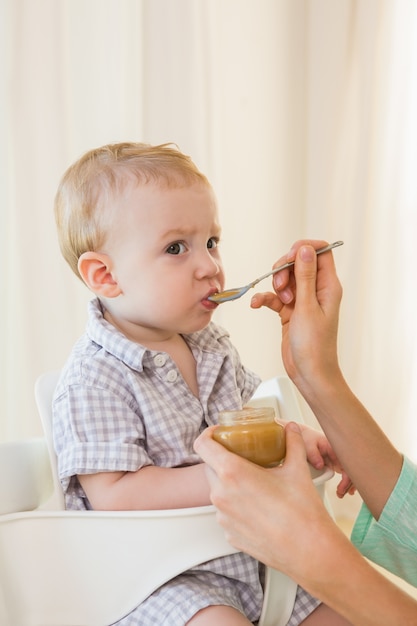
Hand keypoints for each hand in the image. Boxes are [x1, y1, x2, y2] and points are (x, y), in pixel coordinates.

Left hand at [194, 421, 335, 574]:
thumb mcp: (297, 468)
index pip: (202, 445)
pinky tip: (258, 506)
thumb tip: (291, 429)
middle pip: (210, 467)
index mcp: (232, 473)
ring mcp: (223, 517)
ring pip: (218, 491)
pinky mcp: (229, 534)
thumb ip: (292, 443)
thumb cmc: (302, 512)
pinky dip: (237, 506)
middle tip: (242, 456)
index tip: (219, 433)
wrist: (309, 551)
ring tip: (254, 483)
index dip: (208, 434)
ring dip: (230, 484)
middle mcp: (221, 495)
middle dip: (223, 459)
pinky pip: (227, 513)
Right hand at [250, 240, 342, 391]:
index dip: (303, 249)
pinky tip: (256, 304)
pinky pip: (275, 297)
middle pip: (299, 262)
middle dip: (284, 268)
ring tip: (278, 300)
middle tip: (280, 285)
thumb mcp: (307, 307)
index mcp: (328, 286)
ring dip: (276, 285)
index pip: (321, 251)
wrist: (309, 374)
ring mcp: (303, 301)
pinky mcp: (290, 312)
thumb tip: (306, 249)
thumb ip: (305, 276)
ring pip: (286, 279)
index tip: (288, 258)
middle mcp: (317, 290)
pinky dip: (265, 298)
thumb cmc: (314, 345)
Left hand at [295, 422, 354, 497]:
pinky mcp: (335, 461)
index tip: (340, 488)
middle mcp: (339, 452)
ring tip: (341, 494)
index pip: (347, 464)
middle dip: (349, 483)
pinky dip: (346, 481)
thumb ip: (313, 454)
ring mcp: (338, 457)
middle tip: (340, 494)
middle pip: (351, 469)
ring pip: (349, 472)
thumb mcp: (307, 444)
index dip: (346, 478)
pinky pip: (345, 472)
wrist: (302, 435)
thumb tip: (320, 465)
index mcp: (335, 447)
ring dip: (348, 484)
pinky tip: (344, 489)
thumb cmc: (305, 438)